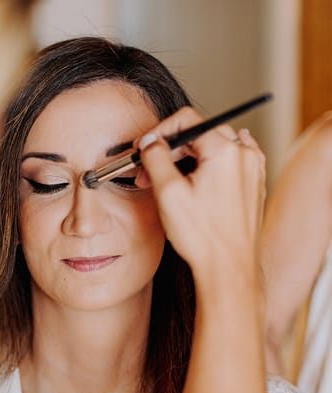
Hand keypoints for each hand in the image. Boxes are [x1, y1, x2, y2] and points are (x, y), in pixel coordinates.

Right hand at [136, 107, 265, 280]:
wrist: (229, 267)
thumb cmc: (202, 236)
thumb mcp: (168, 192)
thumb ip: (156, 157)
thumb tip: (150, 142)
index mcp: (225, 151)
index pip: (186, 121)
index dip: (159, 132)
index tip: (143, 149)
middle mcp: (244, 154)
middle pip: (199, 133)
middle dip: (169, 148)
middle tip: (147, 171)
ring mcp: (252, 168)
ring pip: (214, 146)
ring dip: (187, 157)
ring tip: (167, 181)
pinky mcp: (254, 183)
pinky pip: (230, 159)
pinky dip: (209, 163)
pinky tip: (196, 178)